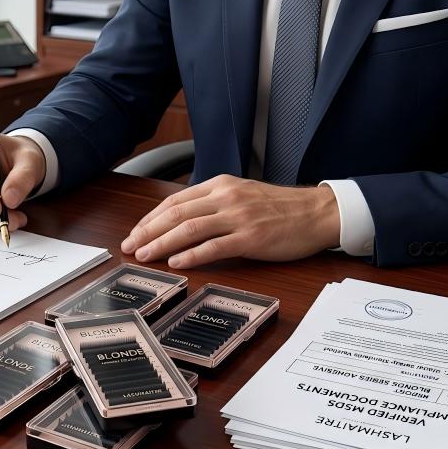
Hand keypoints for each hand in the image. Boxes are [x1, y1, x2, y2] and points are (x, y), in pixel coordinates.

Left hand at [120, 175, 340, 267]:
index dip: (150, 218)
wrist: (317, 212)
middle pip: (176, 214)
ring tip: (144, 255)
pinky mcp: (251, 238)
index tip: (135, 233)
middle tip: (130, 247)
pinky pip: (214, 246)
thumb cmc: (280, 208)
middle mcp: (226, 198)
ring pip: (190, 229)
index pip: (175, 201)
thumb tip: (181, 220)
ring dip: (162, 243)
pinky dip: (192, 255)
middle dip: (148, 231)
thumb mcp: (241, 195)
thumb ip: (212, 204)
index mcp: (220, 186)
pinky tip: (176, 262)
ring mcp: (238, 217)